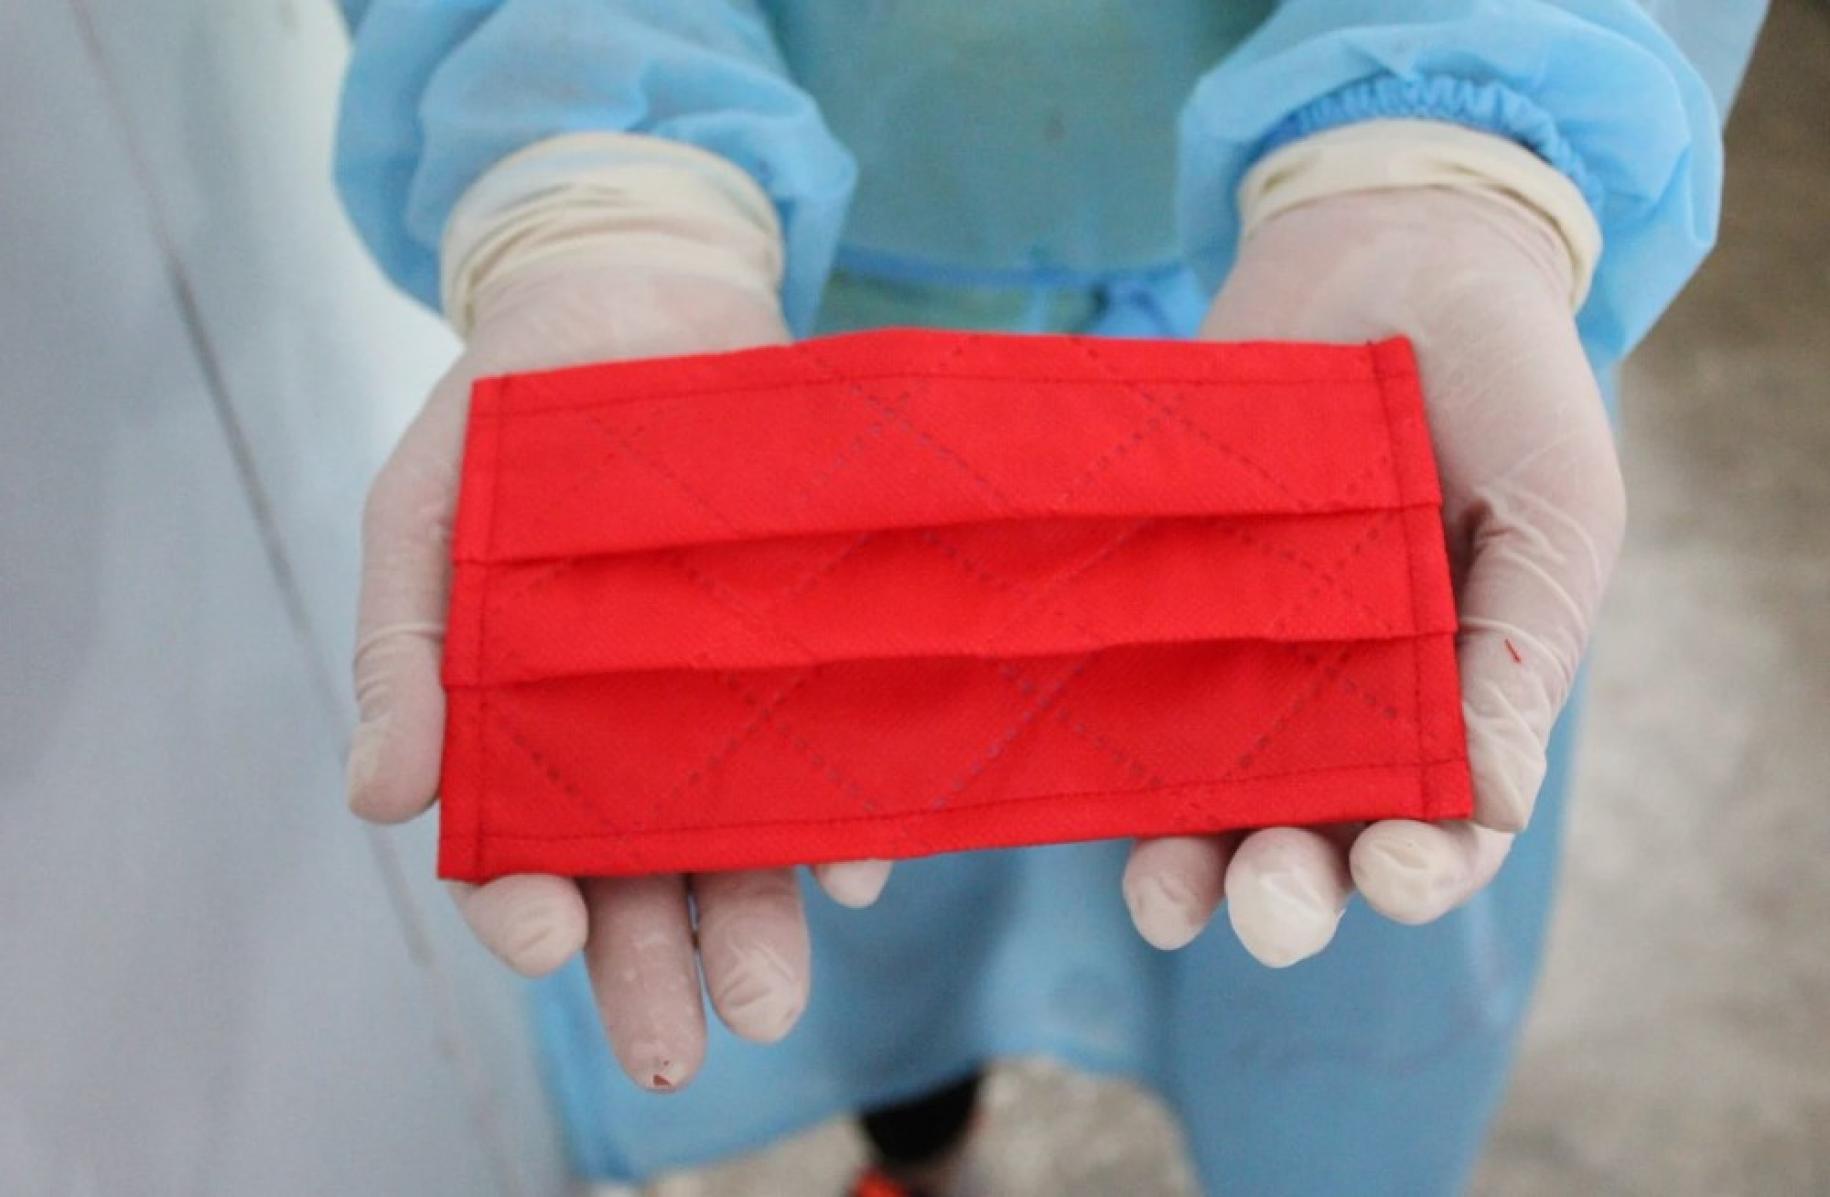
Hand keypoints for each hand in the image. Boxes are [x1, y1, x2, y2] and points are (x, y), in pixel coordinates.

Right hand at [347, 260, 891, 1088]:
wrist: (643, 289)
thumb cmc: (512, 411)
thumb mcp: (425, 511)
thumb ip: (403, 648)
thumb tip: (375, 797)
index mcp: (525, 715)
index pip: (519, 839)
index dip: (524, 898)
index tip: (543, 938)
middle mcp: (634, 728)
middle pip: (639, 874)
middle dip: (651, 968)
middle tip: (673, 1050)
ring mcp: (729, 693)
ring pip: (741, 837)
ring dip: (753, 925)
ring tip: (768, 1001)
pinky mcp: (814, 647)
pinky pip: (836, 750)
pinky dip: (849, 813)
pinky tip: (858, 866)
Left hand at [1124, 187, 1623, 963]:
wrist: (1391, 246)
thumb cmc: (1504, 387)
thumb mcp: (1554, 510)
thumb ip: (1523, 650)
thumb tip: (1494, 803)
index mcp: (1454, 700)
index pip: (1438, 826)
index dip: (1420, 869)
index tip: (1392, 868)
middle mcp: (1339, 702)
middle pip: (1310, 837)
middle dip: (1290, 889)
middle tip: (1274, 900)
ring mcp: (1239, 655)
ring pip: (1205, 795)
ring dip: (1186, 864)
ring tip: (1168, 896)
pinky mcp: (1155, 598)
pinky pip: (1121, 693)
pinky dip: (1101, 748)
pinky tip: (1081, 778)